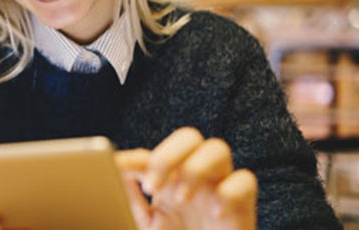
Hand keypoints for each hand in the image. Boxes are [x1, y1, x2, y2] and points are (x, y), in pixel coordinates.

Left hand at [115, 127, 256, 229]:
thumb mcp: (148, 224)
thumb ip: (131, 201)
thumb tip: (113, 172)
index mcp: (169, 179)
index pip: (150, 156)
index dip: (132, 158)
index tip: (115, 166)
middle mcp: (195, 177)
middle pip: (188, 137)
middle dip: (168, 156)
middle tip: (152, 187)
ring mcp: (219, 187)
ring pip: (218, 148)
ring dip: (196, 169)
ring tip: (182, 198)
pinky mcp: (242, 205)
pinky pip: (245, 180)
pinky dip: (229, 193)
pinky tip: (215, 214)